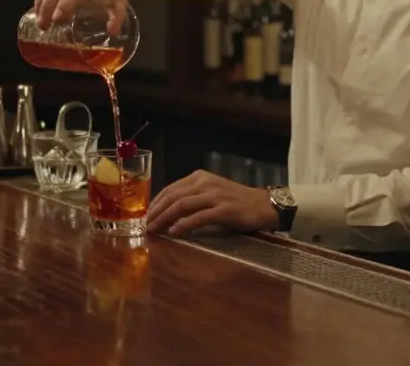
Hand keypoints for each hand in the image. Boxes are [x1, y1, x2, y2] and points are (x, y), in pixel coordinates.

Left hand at [145, 170, 278, 236]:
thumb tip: (167, 211)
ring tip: (155, 229)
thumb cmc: (236, 201)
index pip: (171, 188)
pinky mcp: (224, 210)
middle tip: (146, 225)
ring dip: (165, 218)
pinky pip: (199, 217)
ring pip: (182, 205)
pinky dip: (184, 225)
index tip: (146, 215)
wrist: (263, 205)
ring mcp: (215, 195)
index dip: (156, 202)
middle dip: (156, 212)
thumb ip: (191, 197)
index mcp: (199, 177)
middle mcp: (205, 183)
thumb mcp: (210, 193)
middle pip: (173, 196)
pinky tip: (174, 232)